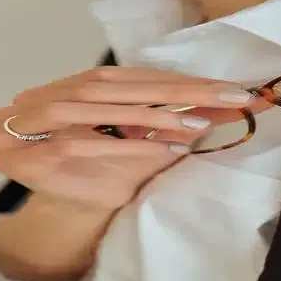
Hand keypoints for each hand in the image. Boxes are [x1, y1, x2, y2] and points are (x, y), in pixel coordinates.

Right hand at [0, 66, 256, 209]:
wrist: (47, 202)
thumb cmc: (91, 170)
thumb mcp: (133, 150)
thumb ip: (159, 134)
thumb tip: (207, 122)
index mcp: (96, 86)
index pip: (150, 78)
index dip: (191, 82)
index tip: (233, 90)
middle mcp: (76, 93)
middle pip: (138, 86)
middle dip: (188, 91)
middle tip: (233, 96)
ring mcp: (57, 118)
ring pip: (115, 108)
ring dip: (161, 115)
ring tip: (203, 124)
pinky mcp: (48, 151)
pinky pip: (97, 142)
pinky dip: (133, 146)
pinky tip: (168, 149)